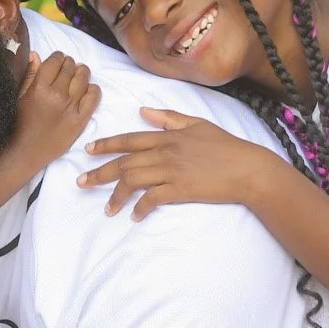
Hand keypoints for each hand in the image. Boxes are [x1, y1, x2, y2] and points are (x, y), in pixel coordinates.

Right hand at [14, 51, 99, 161]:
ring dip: (81, 73)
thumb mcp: (19, 97)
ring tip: (76, 78)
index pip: (56, 60)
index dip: (57, 58)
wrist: (23, 154)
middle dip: (69, 65)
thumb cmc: (18, 125)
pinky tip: (86, 91)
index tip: (56, 62)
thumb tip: (37, 54)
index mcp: (39, 87)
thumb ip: (30, 75)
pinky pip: (94, 96)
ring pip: (84, 77)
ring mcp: (70, 108)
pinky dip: (92, 89)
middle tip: (66, 71)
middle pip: (71, 66)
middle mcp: (57, 95)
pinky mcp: (80, 121)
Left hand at [78, 108, 267, 219]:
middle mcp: (165, 152)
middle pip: (124, 162)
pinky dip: (140, 209)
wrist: (247, 168)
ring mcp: (171, 171)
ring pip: (133, 181)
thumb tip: (143, 110)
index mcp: (167, 136)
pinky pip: (152, 200)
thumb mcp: (197, 124)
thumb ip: (168, 117)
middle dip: (99, 173)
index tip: (88, 151)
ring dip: (117, 196)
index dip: (106, 145)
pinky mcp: (180, 190)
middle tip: (81, 183)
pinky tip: (134, 216)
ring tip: (108, 209)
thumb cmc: (225, 146)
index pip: (129, 139)